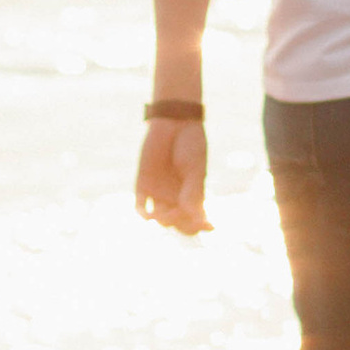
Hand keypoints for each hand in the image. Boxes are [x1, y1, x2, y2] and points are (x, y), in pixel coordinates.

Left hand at [135, 118, 210, 235]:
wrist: (173, 122)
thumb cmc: (189, 145)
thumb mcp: (195, 169)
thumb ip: (193, 192)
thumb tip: (195, 216)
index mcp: (192, 196)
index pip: (195, 221)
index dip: (201, 226)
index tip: (209, 225)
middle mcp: (175, 198)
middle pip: (177, 224)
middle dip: (181, 222)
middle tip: (182, 211)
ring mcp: (159, 194)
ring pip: (160, 219)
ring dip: (164, 219)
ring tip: (166, 211)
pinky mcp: (142, 186)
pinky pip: (140, 207)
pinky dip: (144, 215)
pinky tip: (149, 215)